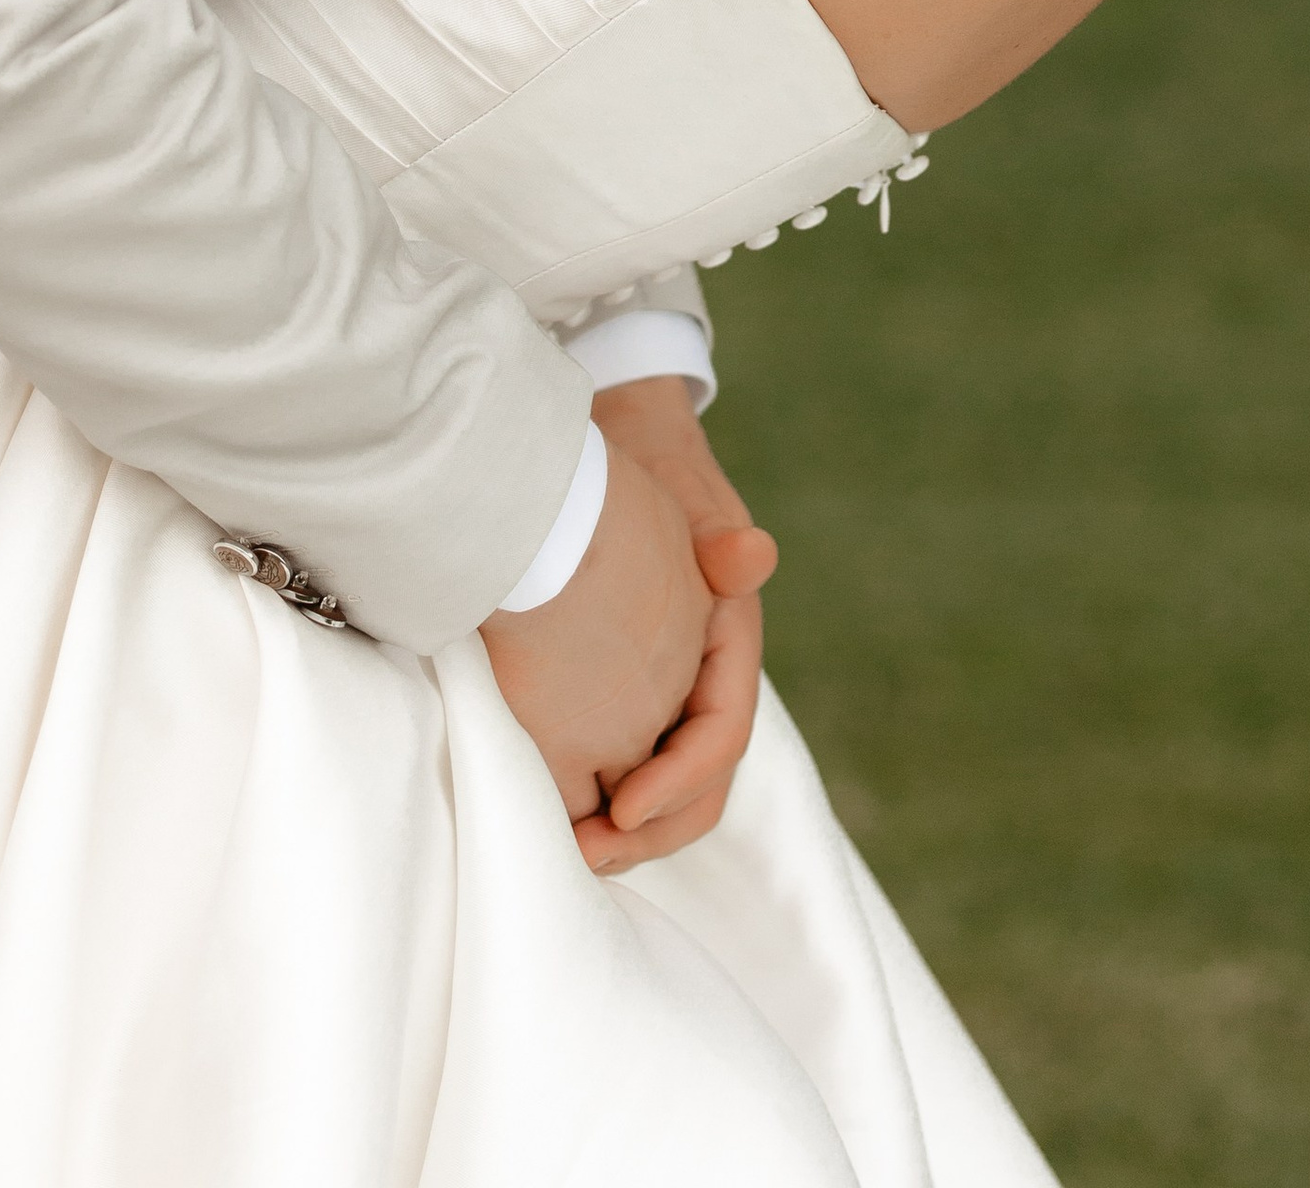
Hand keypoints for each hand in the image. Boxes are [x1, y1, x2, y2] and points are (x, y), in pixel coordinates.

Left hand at [480, 426, 715, 827]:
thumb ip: (718, 537)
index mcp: (729, 645)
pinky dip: (598, 801)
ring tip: (570, 849)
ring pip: (666, 788)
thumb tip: (752, 554)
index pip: (722, 737)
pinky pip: (628, 766)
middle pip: (700, 785)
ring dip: (624, 831)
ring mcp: (669, 693)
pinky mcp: (628, 696)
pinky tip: (557, 816)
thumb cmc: (656, 477)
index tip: (622, 809)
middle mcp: (706, 680)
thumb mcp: (688, 500)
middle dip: (650, 831)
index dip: (679, 783)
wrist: (625, 454)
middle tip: (586, 855)